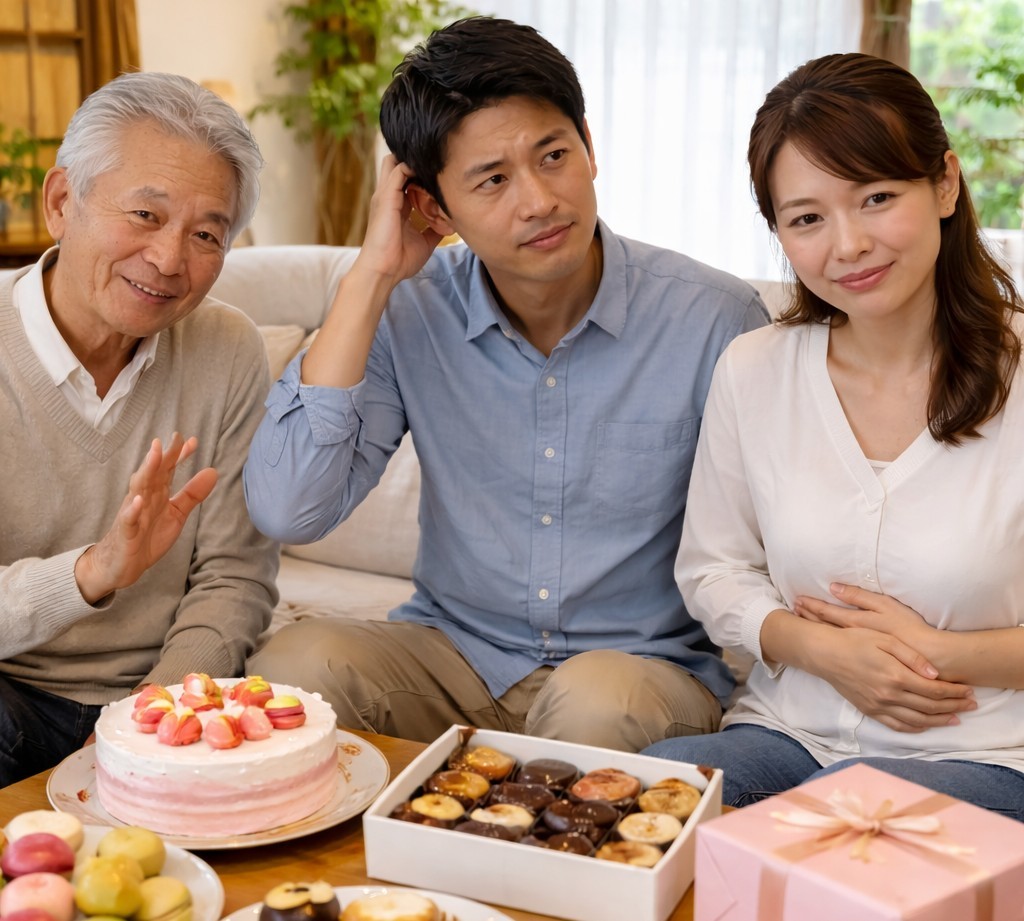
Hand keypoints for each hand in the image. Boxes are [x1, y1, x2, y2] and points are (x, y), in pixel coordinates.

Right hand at [75, 434, 217, 603]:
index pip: (168, 470)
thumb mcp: (176, 514)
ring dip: (147, 471)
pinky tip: (138, 500)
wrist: (121, 565)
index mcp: (157, 494)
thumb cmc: (147, 536)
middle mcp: (144, 498)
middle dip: (164, 455)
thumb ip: (192, 494)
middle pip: (154, 473)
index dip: (180, 456)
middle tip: (174, 437)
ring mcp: (133, 514)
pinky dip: (132, 510)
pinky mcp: (125, 533)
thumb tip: (213, 471)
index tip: (193, 441)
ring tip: (155, 454)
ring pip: (139, 489)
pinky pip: (128, 520)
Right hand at [357, 155, 445, 283]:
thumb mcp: (425, 242)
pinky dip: (414, 167)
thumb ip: (435, 229)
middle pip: (396, 163)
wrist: (383, 271)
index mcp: (396, 205)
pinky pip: (400, 170)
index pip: (406, 179)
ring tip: (435, 167)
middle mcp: (389, 196)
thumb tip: (450, 223)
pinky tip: (431, 174)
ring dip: (415, 162)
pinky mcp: (386, 196)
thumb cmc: (400, 260)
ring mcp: (386, 194)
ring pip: (396, 161)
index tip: (441, 178)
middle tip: (437, 168)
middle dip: (414, 161)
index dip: (422, 174)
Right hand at [793, 585, 974, 732]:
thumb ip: (912, 657)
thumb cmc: (854, 640)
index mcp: (895, 675)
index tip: (968, 690)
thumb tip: (935, 675)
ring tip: (956, 717)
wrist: (824, 653)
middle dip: (954, 706)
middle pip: (929, 707)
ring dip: (939, 721)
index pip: (934, 690)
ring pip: (916, 721)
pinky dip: (915, 728)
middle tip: (971, 705)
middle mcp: (888, 695)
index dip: (954, 692)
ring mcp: (878, 705)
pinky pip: (897, 726)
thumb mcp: (885, 638)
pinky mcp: (869, 710)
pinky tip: (926, 725)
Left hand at [795, 582, 935, 646]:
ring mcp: (857, 657)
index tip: (798, 600)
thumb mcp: (885, 606)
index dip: (812, 606)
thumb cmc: (909, 629)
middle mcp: (851, 642)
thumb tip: (833, 587)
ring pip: (829, 644)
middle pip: (823, 628)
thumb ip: (858, 597)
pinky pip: (841, 660)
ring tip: (800, 629)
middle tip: (794, 610)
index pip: (826, 614)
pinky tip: (823, 654)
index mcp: (855, 625)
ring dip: (813, 635)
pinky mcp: (865, 668)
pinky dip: (828, 655)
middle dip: (808, 619)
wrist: (931, 659)